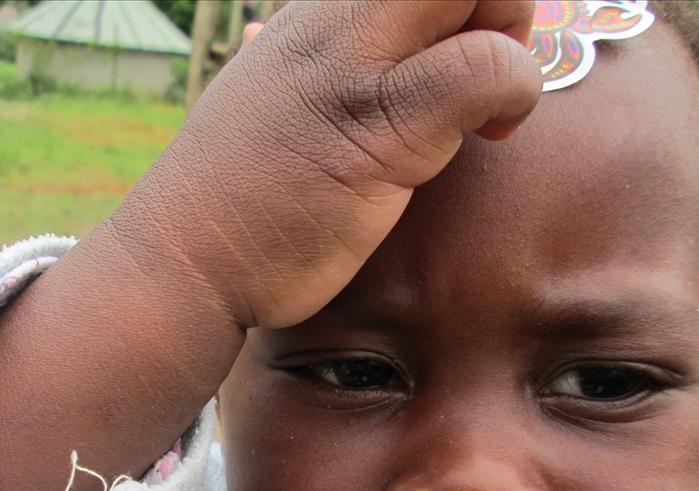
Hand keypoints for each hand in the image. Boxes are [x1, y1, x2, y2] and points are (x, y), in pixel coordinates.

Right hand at [104, 1, 541, 328]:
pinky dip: (513, 92)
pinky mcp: (378, 129)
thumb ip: (297, 57)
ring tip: (491, 108)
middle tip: (492, 61)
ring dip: (514, 40)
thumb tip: (271, 30)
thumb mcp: (261, 93)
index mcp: (313, 12)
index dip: (461, 1)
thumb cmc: (233, 193)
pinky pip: (482, 71)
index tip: (465, 42)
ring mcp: (352, 69)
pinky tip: (489, 135)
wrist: (185, 258)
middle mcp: (331, 21)